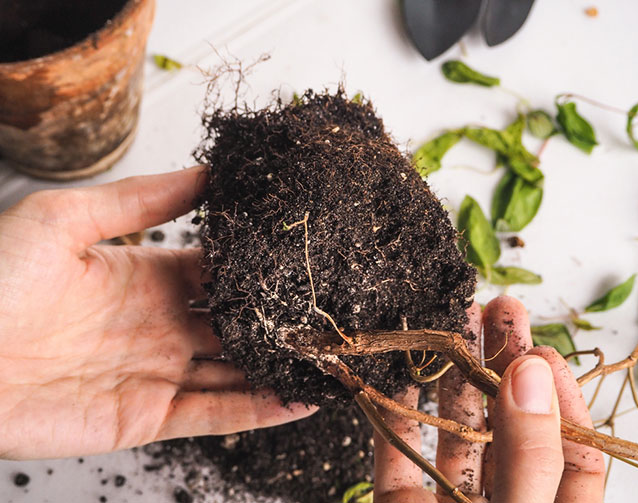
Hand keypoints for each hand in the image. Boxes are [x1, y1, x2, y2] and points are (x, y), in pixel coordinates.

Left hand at [0, 167, 314, 459]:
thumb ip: (144, 199)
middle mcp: (158, 327)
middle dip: (278, 321)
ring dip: (280, 367)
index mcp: (144, 277)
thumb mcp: (68, 218)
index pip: (217, 272)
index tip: (300, 259)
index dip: (256, 268)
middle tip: (328, 313)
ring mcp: (155, 374)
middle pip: (234, 325)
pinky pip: (214, 413)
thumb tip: (207, 170)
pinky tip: (300, 398)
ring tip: (330, 359)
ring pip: (234, 372)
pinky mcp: (144, 418)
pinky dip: (259, 409)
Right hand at [373, 296, 604, 502]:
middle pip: (509, 427)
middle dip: (504, 365)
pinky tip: (401, 373)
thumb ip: (529, 454)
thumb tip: (530, 374)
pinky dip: (395, 411)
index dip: (563, 399)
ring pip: (454, 431)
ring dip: (452, 376)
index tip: (542, 351)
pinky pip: (397, 451)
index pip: (573, 454)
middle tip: (499, 311)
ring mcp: (448, 502)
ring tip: (455, 323)